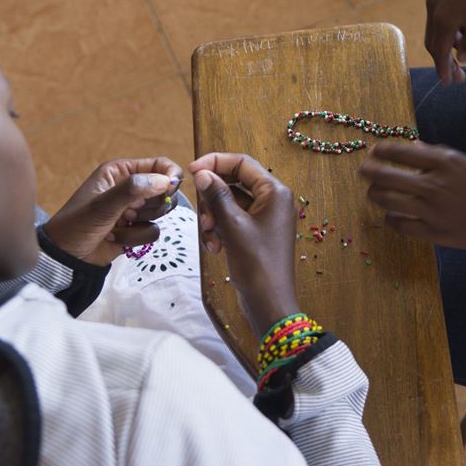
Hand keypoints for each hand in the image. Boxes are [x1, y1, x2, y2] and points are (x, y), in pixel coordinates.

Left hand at [43, 157, 182, 266]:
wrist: (65, 257)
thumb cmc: (76, 224)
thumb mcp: (102, 205)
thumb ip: (133, 189)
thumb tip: (165, 181)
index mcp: (121, 172)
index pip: (158, 165)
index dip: (170, 175)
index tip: (172, 187)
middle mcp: (130, 188)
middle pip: (165, 190)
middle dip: (152, 204)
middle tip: (132, 211)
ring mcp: (134, 209)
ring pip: (160, 213)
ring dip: (139, 223)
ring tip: (117, 224)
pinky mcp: (135, 229)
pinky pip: (152, 232)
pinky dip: (134, 238)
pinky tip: (115, 238)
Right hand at [188, 153, 299, 337]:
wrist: (268, 303)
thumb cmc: (257, 264)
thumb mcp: (232, 226)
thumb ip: (217, 195)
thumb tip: (202, 173)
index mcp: (275, 192)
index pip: (242, 163)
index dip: (215, 162)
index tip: (191, 170)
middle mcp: (272, 200)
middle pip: (234, 182)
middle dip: (212, 198)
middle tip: (203, 217)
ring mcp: (264, 217)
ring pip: (229, 203)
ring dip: (214, 217)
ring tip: (209, 236)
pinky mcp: (255, 232)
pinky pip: (232, 220)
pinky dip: (220, 230)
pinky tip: (215, 247)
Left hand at [359, 142, 465, 257]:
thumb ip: (438, 156)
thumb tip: (413, 146)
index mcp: (444, 162)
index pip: (400, 152)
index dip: (381, 151)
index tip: (374, 151)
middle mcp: (433, 184)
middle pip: (386, 175)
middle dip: (369, 171)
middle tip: (363, 170)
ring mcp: (431, 210)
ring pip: (387, 200)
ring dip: (375, 194)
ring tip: (373, 192)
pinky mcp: (433, 233)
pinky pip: (400, 225)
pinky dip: (391, 218)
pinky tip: (392, 215)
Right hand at [425, 0, 465, 84]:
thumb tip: (463, 57)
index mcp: (445, 17)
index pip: (440, 51)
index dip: (444, 70)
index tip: (449, 84)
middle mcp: (434, 6)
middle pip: (435, 42)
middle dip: (447, 60)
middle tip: (462, 76)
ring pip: (439, 28)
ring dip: (454, 43)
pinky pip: (442, 15)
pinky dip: (454, 28)